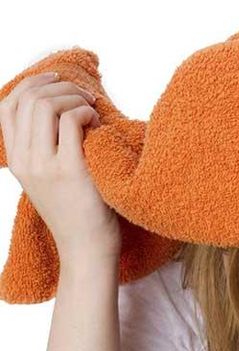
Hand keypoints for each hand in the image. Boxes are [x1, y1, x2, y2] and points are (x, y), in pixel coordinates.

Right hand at [0, 71, 121, 261]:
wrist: (87, 250)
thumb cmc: (79, 215)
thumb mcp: (49, 180)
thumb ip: (45, 150)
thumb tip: (61, 112)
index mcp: (17, 160)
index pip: (8, 105)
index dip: (32, 84)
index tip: (58, 81)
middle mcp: (25, 160)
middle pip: (29, 99)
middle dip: (60, 88)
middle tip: (86, 97)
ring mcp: (44, 165)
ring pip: (47, 105)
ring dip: (74, 98)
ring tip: (93, 111)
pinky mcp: (70, 170)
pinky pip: (71, 121)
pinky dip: (86, 113)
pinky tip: (98, 125)